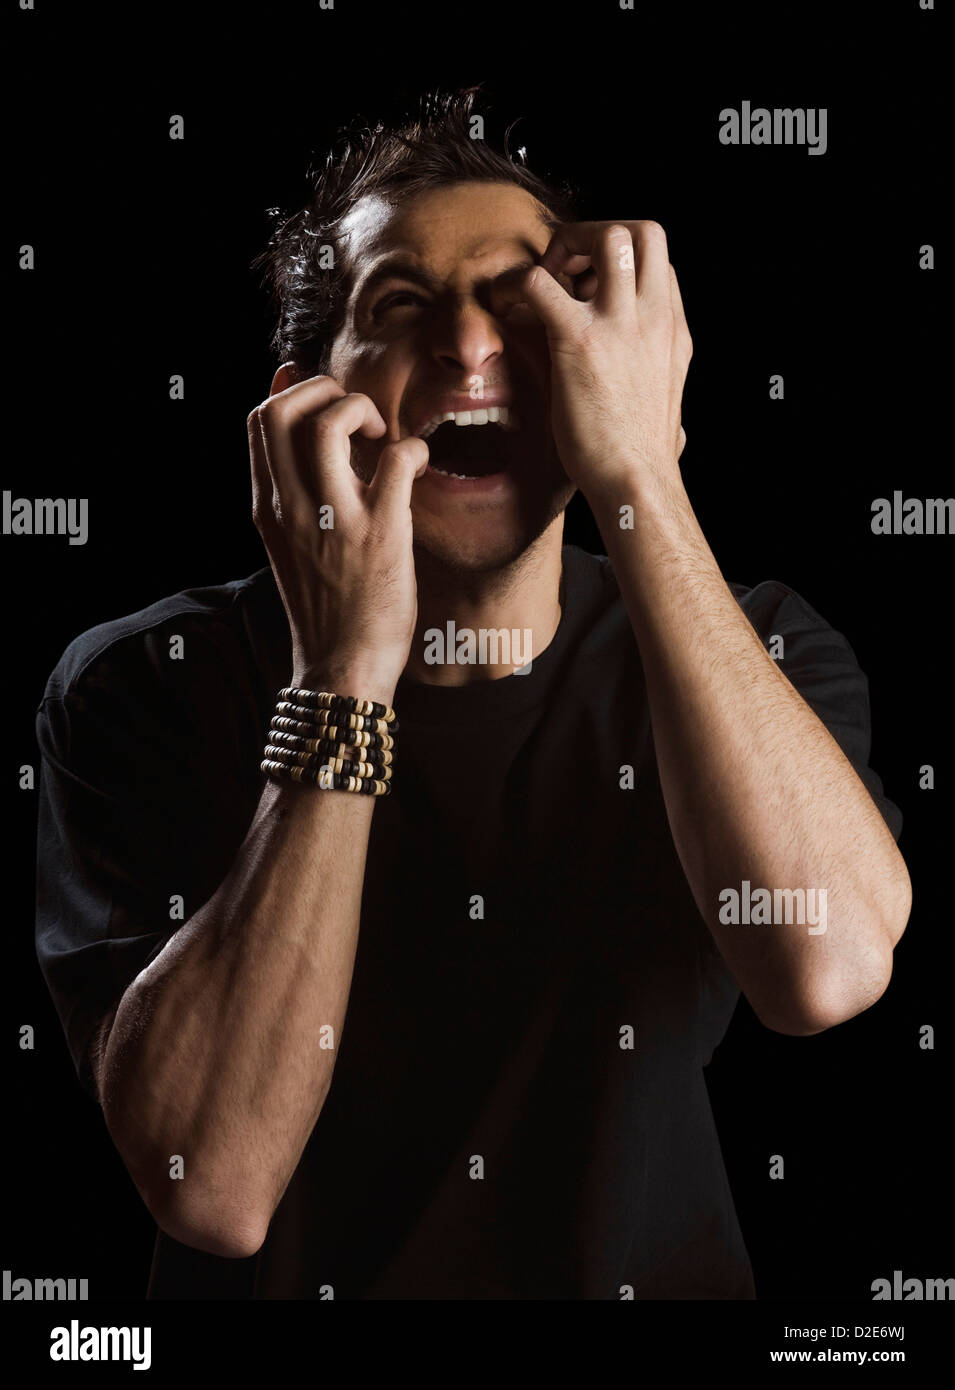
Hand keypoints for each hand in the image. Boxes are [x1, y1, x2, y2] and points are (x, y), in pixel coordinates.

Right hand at [247, 373, 428, 702]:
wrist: (342, 667)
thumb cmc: (326, 605)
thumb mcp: (290, 542)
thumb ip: (291, 488)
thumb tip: (298, 434)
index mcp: (268, 508)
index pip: (258, 420)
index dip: (293, 391)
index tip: (324, 401)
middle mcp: (292, 508)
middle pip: (280, 410)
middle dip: (321, 390)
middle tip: (354, 415)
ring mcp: (333, 519)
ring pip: (328, 424)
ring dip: (360, 409)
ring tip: (379, 433)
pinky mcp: (380, 534)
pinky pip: (395, 459)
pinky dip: (413, 447)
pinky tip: (418, 465)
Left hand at [504, 220, 691, 502]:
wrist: (636, 484)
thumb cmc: (643, 461)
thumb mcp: (672, 418)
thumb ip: (665, 406)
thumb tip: (680, 435)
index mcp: (673, 332)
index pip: (659, 264)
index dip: (621, 264)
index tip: (589, 290)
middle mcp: (654, 318)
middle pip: (644, 231)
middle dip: (600, 234)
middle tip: (565, 267)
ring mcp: (621, 325)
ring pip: (606, 236)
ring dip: (567, 245)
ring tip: (543, 282)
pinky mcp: (580, 340)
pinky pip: (540, 281)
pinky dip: (516, 283)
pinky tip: (506, 306)